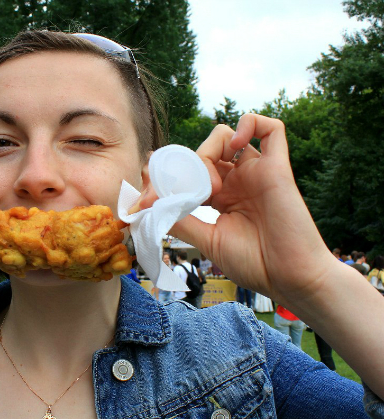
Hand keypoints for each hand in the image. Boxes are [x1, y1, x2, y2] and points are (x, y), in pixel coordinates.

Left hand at [139, 114, 335, 306]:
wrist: (289, 278)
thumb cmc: (254, 263)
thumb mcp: (208, 240)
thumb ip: (182, 220)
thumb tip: (151, 205)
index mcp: (219, 197)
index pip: (187, 172)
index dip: (166, 179)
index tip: (144, 200)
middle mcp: (236, 181)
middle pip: (202, 152)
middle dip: (184, 168)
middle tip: (184, 197)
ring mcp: (255, 172)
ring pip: (226, 135)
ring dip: (209, 150)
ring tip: (212, 186)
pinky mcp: (277, 167)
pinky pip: (270, 127)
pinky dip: (248, 124)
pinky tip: (236, 145)